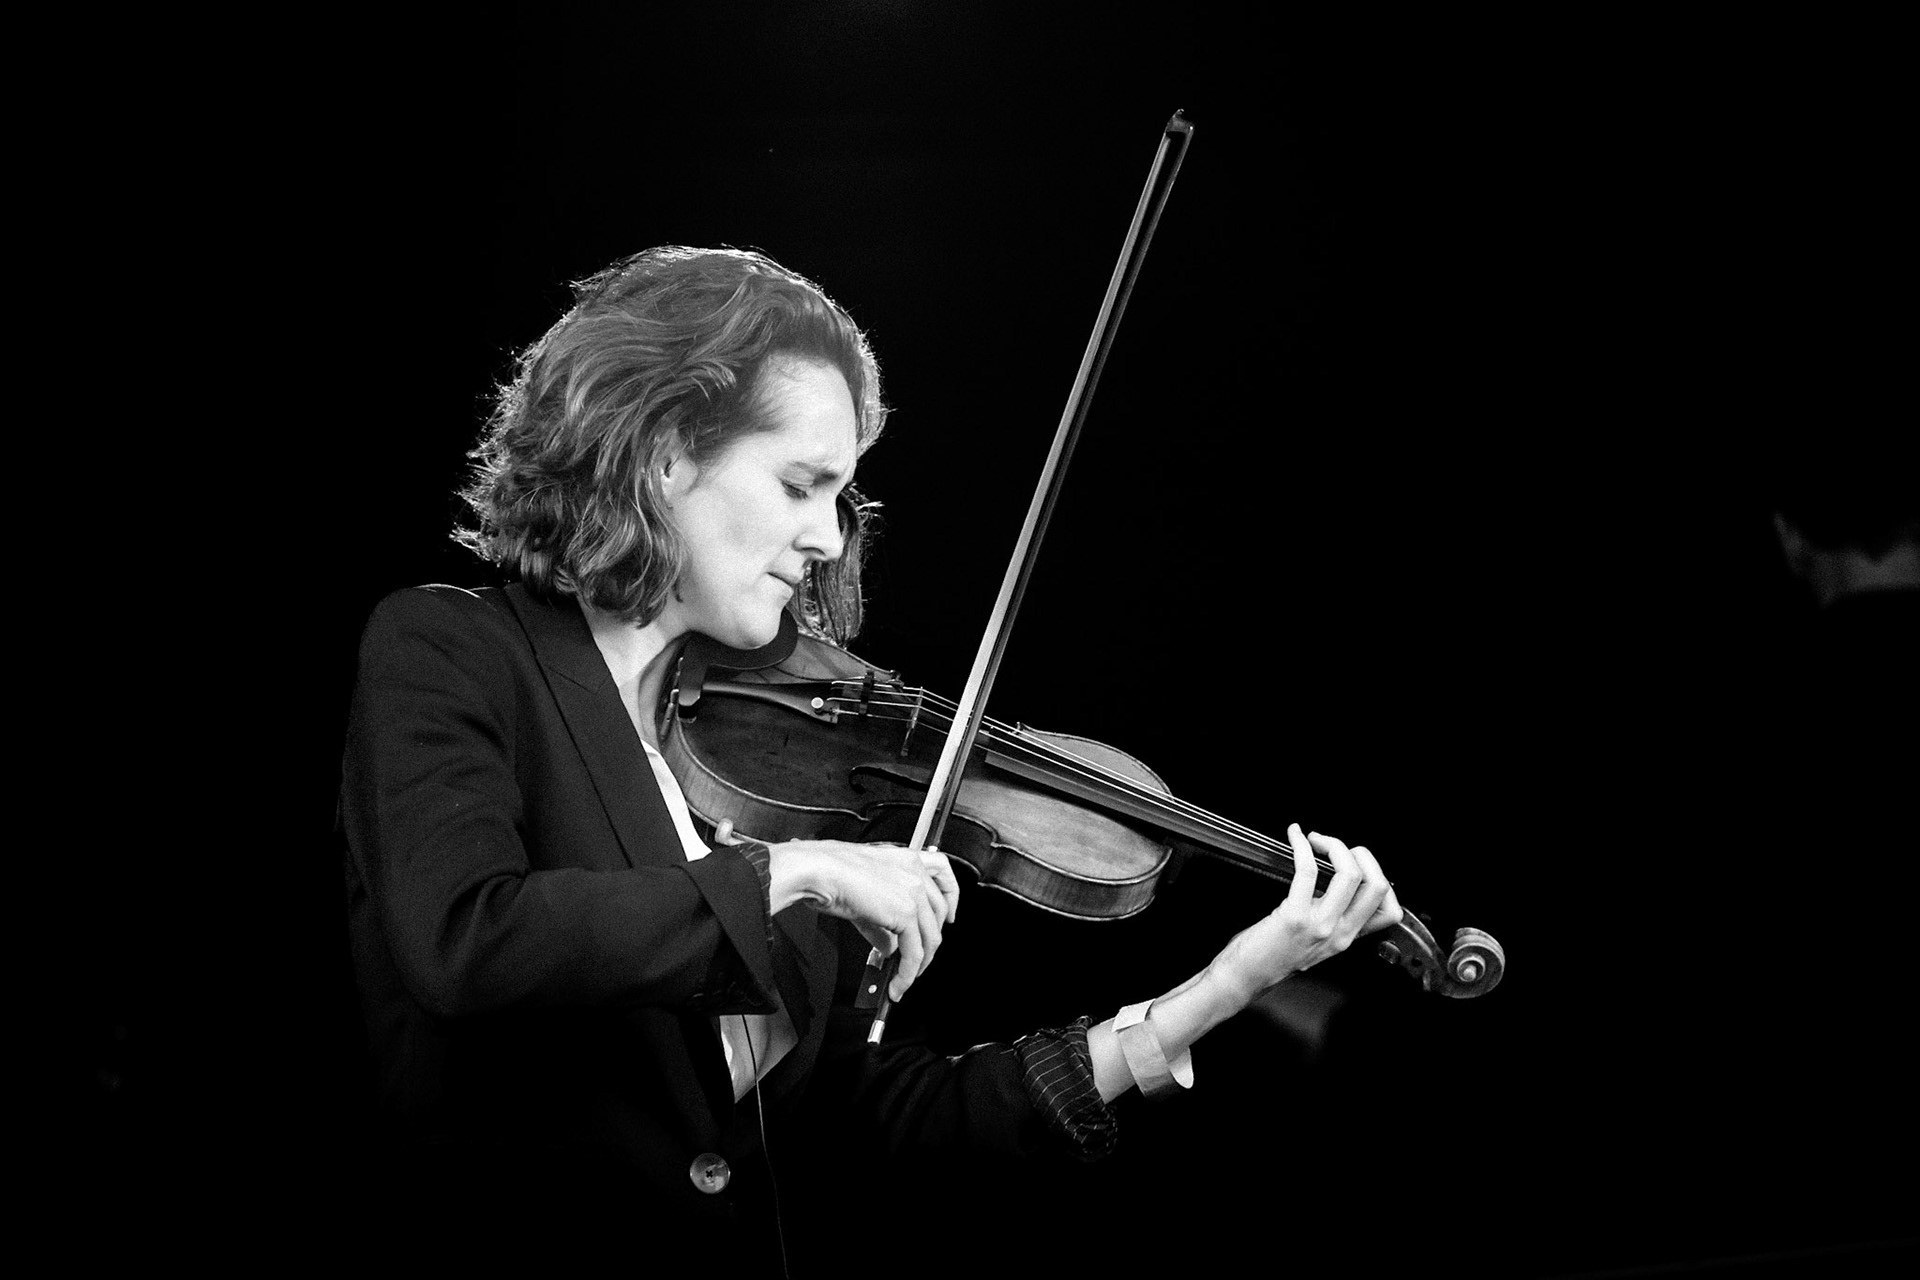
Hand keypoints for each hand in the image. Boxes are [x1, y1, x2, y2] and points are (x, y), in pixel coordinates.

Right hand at [762, 835, 959, 1001]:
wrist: (818, 871)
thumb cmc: (829, 873)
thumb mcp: (863, 896)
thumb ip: (882, 922)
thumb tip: (889, 947)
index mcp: (906, 858)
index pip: (943, 872)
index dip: (951, 898)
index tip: (950, 915)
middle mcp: (915, 872)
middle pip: (939, 914)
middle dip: (930, 942)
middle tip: (917, 960)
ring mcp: (913, 892)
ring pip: (930, 938)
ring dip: (919, 965)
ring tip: (904, 980)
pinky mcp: (906, 913)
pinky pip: (914, 952)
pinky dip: (907, 974)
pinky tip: (897, 983)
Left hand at [1209, 823, 1402, 1006]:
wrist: (1246, 976)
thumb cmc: (1273, 955)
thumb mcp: (1316, 943)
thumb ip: (1333, 920)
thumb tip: (1337, 885)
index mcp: (1347, 937)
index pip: (1390, 911)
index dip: (1381, 879)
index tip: (1358, 864)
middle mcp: (1339, 933)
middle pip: (1377, 885)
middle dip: (1362, 854)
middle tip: (1338, 847)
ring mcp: (1320, 925)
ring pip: (1350, 874)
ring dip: (1335, 845)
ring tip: (1316, 840)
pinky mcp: (1294, 917)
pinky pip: (1307, 870)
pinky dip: (1301, 846)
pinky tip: (1295, 837)